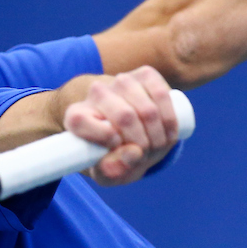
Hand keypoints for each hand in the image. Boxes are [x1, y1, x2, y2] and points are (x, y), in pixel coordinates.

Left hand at [62, 66, 179, 185]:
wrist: (130, 134)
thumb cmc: (114, 155)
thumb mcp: (107, 172)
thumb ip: (113, 171)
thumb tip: (134, 153)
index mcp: (77, 116)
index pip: (81, 120)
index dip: (104, 138)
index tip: (117, 149)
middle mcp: (96, 93)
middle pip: (124, 116)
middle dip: (142, 143)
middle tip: (146, 155)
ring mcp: (121, 80)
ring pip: (147, 109)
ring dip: (159, 135)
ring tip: (158, 147)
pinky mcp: (145, 74)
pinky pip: (162, 94)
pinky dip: (170, 119)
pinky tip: (169, 133)